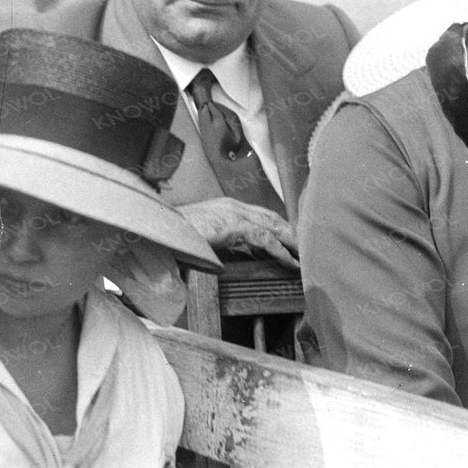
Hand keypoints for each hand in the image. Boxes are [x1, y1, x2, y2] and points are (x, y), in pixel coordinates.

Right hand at [178, 197, 297, 267]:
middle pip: (271, 217)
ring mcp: (234, 213)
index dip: (277, 227)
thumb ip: (221, 242)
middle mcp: (234, 206)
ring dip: (291, 241)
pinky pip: (264, 239)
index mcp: (227, 206)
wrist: (163, 230)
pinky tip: (289, 262)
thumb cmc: (178, 236)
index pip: (260, 214)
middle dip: (289, 232)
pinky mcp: (234, 225)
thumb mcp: (204, 237)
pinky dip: (279, 251)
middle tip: (304, 248)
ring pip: (273, 226)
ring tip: (303, 256)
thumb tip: (233, 255)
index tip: (289, 240)